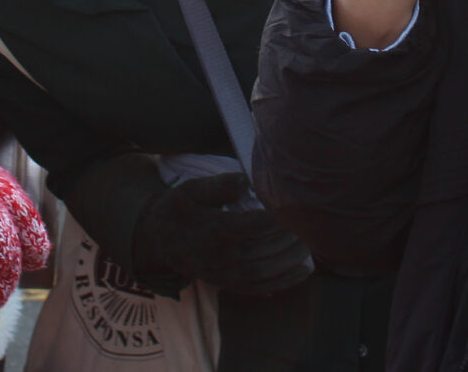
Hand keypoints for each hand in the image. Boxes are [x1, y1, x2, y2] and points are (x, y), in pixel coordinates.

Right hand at [131, 173, 313, 294]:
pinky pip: (261, 287)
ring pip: (266, 271)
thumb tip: (246, 180)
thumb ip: (220, 185)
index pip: (255, 226)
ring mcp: (225, 274)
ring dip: (292, 260)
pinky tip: (302, 269)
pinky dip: (285, 281)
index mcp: (215, 229)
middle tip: (308, 224)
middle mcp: (221, 256)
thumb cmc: (178, 210)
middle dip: (291, 239)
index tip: (294, 207)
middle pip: (265, 251)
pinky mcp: (229, 284)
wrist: (158, 242)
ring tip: (309, 243)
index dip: (279, 219)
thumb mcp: (191, 190)